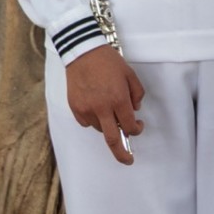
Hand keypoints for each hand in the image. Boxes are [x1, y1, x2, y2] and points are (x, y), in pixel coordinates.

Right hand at [64, 45, 143, 163]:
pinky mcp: (75, 108)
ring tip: (109, 110)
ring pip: (100, 129)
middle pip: (112, 139)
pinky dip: (94, 119)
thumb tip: (134, 111)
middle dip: (122, 154)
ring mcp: (86, 109)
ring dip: (108, 126)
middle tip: (128, 160)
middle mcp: (101, 108)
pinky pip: (86, 122)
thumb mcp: (130, 75)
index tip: (139, 126)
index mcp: (118, 100)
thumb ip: (136, 94)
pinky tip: (97, 106)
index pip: (130, 125)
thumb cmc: (109, 62)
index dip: (137, 129)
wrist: (82, 53)